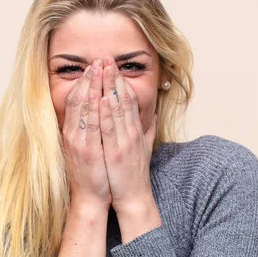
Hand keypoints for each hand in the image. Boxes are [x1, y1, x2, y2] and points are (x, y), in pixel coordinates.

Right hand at [62, 58, 111, 210]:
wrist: (90, 199)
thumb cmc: (94, 175)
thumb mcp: (90, 149)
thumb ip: (93, 131)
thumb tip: (99, 115)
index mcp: (73, 133)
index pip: (76, 100)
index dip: (84, 82)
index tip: (93, 67)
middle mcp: (73, 134)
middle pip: (79, 99)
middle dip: (89, 79)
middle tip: (97, 61)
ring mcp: (79, 142)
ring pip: (84, 108)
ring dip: (92, 86)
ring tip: (99, 69)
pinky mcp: (87, 151)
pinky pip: (91, 125)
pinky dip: (95, 107)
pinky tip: (100, 93)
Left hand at [98, 55, 157, 213]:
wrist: (134, 198)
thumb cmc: (135, 175)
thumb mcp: (144, 149)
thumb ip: (148, 130)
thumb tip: (155, 114)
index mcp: (136, 131)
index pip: (130, 100)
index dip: (122, 81)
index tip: (114, 66)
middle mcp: (132, 133)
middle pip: (124, 99)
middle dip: (114, 77)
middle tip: (107, 58)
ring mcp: (124, 142)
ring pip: (117, 109)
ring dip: (109, 88)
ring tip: (102, 70)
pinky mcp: (116, 152)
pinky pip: (110, 129)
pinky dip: (106, 112)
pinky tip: (102, 98)